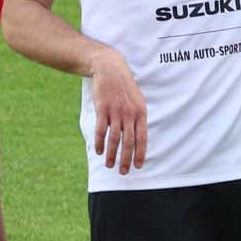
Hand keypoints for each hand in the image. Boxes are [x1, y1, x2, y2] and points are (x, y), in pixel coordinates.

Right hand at [91, 51, 147, 173]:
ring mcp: (116, 111)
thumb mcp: (137, 100)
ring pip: (114, 138)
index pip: (142, 138)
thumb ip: (138, 118)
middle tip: (123, 172)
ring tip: (109, 165)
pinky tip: (98, 151)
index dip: (140, 153)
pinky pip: (101, 130)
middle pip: (128, 142)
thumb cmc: (124, 86)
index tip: (138, 166)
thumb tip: (138, 137)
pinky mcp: (103, 109)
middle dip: (126, 159)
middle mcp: (129, 113)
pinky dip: (99, 142)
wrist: (110, 69)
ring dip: (112, 154)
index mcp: (141, 112)